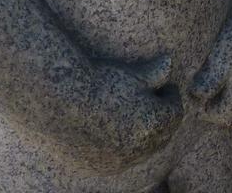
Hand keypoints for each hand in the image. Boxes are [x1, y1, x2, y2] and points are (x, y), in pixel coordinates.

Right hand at [61, 55, 180, 172]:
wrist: (57, 102)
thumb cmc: (97, 82)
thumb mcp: (130, 74)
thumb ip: (154, 73)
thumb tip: (169, 62)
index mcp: (153, 123)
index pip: (175, 112)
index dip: (170, 98)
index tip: (165, 88)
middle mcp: (138, 148)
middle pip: (161, 135)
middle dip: (161, 120)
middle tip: (153, 103)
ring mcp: (118, 161)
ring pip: (140, 152)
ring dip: (142, 137)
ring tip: (134, 117)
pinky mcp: (98, 168)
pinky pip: (118, 161)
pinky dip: (121, 149)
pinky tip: (113, 132)